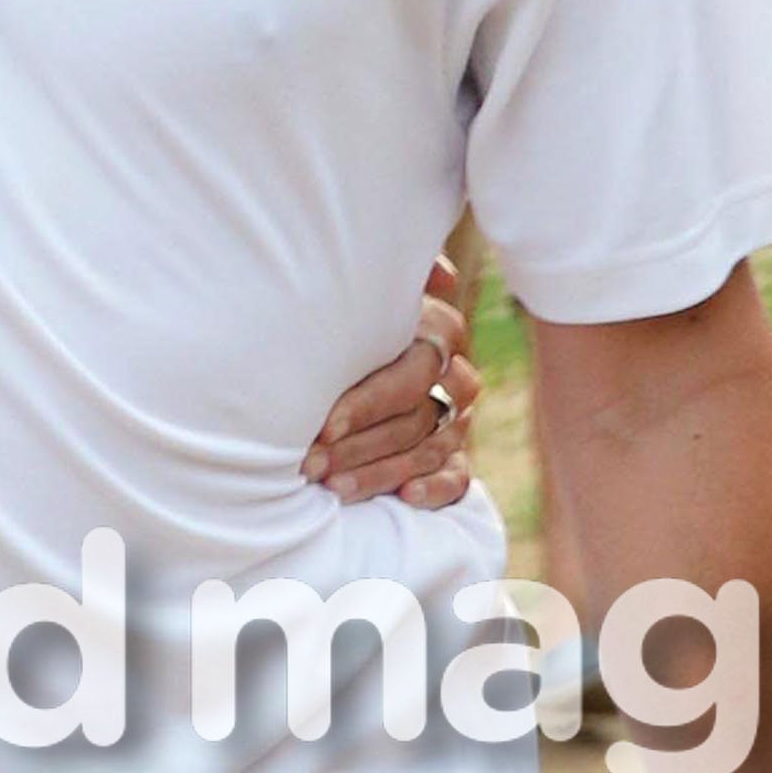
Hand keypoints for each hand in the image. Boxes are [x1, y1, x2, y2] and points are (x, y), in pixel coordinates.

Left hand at [305, 255, 480, 508]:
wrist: (345, 371)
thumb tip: (443, 275)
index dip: (368, 402)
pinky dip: (434, 488)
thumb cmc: (341, 332)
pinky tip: (405, 498)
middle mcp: (453, 376)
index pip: (414, 371)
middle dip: (360, 443)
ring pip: (428, 448)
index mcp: (437, 332)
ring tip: (333, 485)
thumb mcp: (352, 305)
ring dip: (380, 471)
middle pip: (416, 415)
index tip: (324, 427)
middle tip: (312, 462)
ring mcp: (457, 420)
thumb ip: (385, 288)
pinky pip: (459, 477)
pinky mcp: (456, 460)